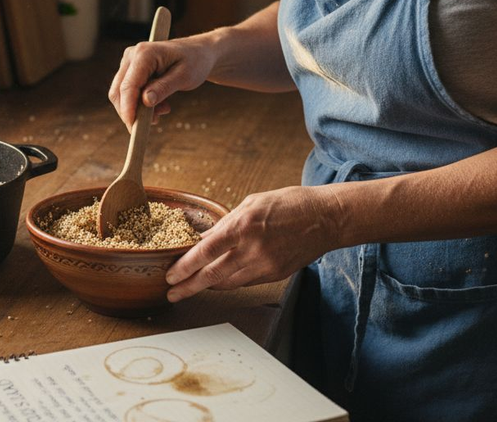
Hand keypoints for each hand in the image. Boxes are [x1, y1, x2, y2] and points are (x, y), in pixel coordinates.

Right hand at [107, 37, 216, 126]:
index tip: (133, 127)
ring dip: (138, 108)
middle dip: (132, 111)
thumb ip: (164, 88)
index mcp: (144, 53)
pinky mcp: (131, 70)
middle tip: (155, 121)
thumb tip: (145, 101)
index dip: (128, 108)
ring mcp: (129, 62)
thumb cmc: (195, 62)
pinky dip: (140, 103)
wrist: (198, 53)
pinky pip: (128, 92)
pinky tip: (160, 105)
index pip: (128, 86)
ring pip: (121, 93)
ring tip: (164, 110)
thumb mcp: (184, 77)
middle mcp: (132, 55)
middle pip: (119, 91)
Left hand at [165, 187, 342, 301]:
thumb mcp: (252, 204)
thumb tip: (203, 240)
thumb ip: (226, 224)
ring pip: (227, 283)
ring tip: (189, 288)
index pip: (205, 252)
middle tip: (171, 294)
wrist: (326, 218)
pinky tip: (217, 281)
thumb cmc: (289, 204)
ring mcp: (265, 265)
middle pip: (212, 275)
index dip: (184, 266)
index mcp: (244, 226)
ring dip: (206, 286)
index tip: (170, 276)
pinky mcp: (275, 275)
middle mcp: (253, 249)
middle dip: (188, 287)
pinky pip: (245, 282)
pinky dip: (228, 282)